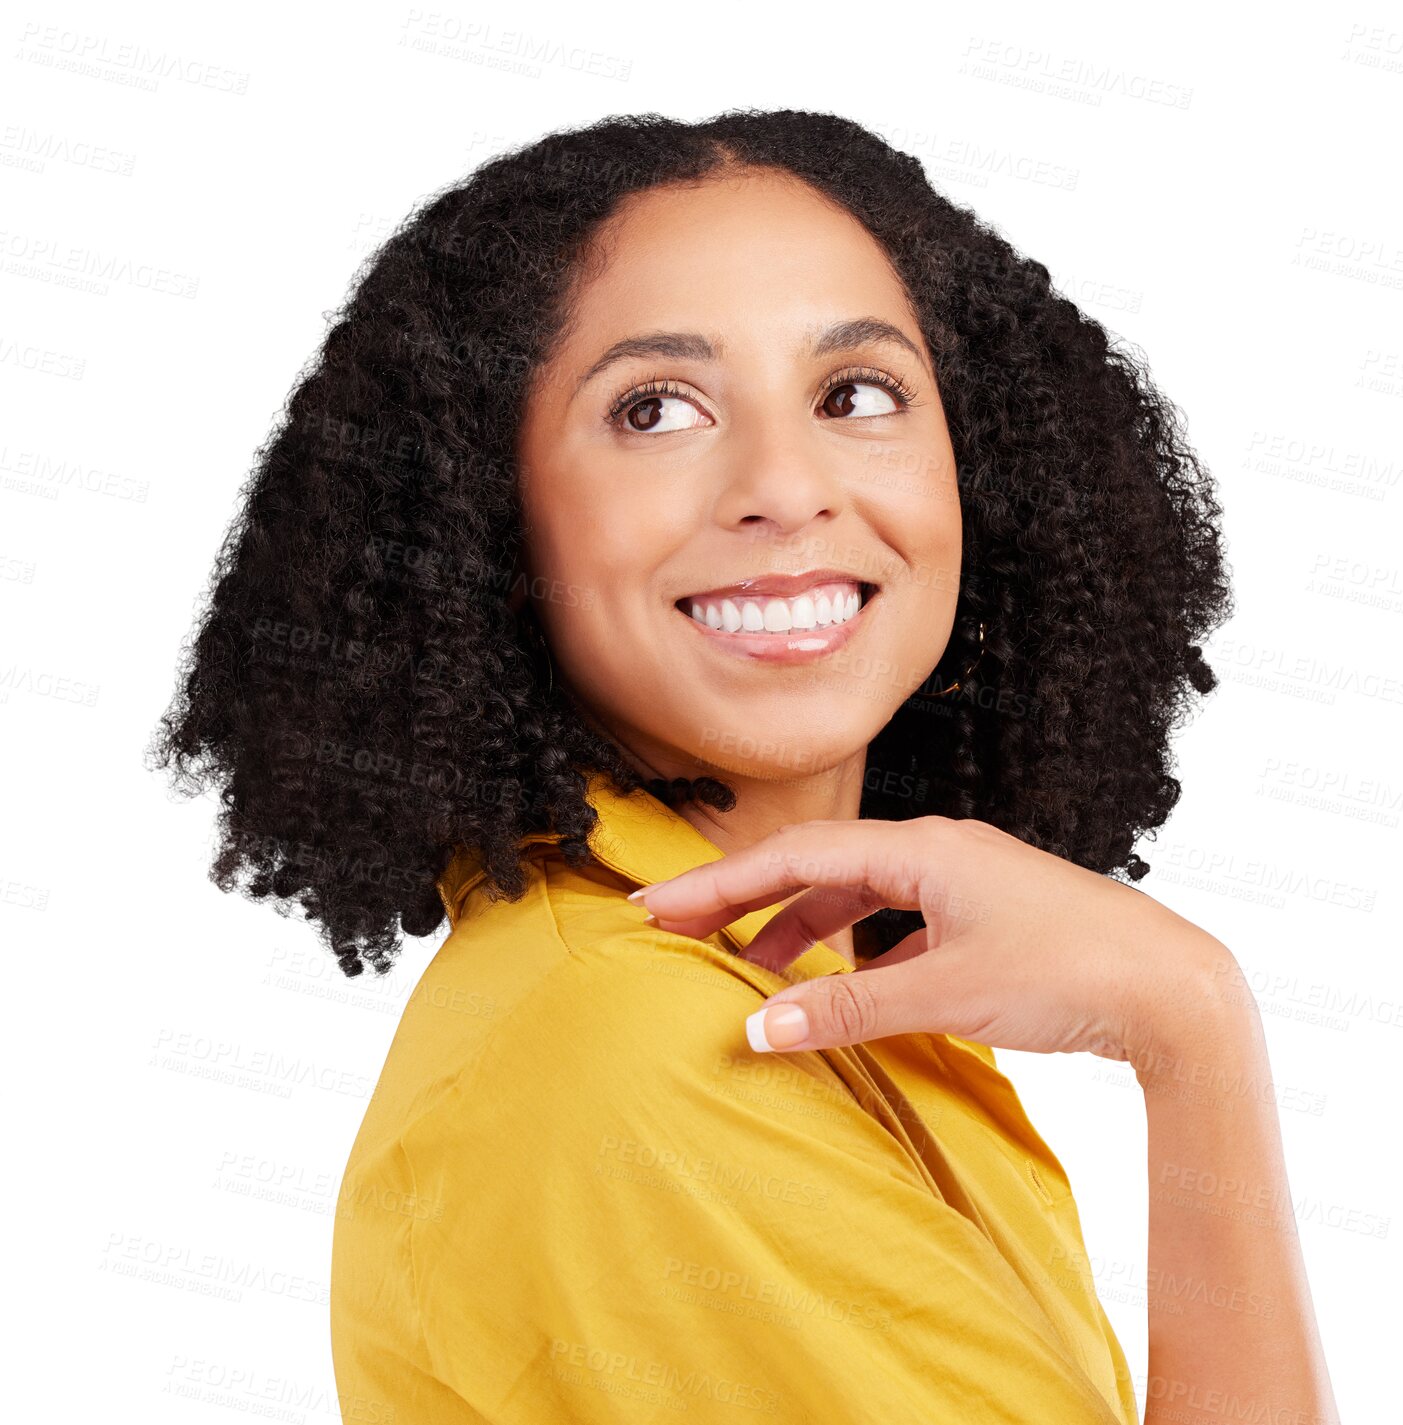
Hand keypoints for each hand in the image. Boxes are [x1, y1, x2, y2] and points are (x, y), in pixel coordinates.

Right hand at [631, 816, 1229, 1062]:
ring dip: (799, 927)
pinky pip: (896, 924)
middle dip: (746, 898)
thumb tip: (757, 1025)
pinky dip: (853, 950)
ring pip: (858, 896)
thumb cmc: (1072, 973)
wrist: (1177, 989)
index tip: (658, 903)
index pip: (796, 857)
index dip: (720, 880)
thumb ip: (849, 1009)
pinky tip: (840, 985)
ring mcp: (963, 884)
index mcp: (922, 848)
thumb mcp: (949, 993)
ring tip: (749, 967)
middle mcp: (937, 852)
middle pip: (818, 868)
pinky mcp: (984, 919)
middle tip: (680, 927)